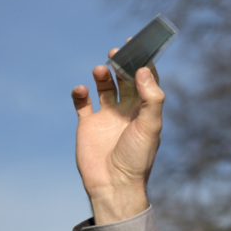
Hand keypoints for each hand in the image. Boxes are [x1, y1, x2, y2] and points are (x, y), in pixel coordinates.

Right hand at [71, 50, 163, 223]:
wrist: (114, 185)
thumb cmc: (136, 158)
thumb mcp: (150, 127)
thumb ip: (151, 98)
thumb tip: (143, 69)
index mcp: (144, 111)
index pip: (145, 80)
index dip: (142, 61)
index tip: (137, 45)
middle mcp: (126, 111)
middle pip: (124, 79)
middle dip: (121, 64)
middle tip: (115, 53)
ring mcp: (106, 117)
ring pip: (104, 87)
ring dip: (102, 75)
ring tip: (100, 70)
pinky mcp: (88, 125)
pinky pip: (82, 103)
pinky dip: (80, 92)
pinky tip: (81, 90)